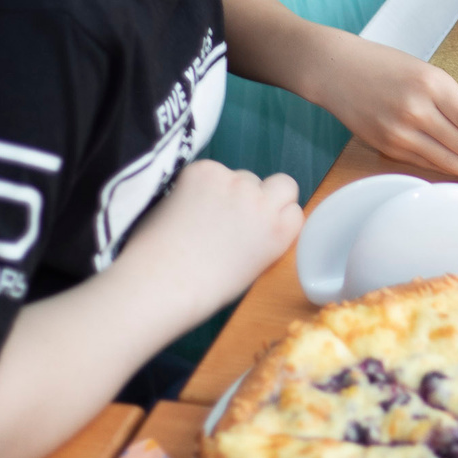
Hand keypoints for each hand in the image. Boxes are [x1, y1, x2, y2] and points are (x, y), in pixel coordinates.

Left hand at [124, 159, 301, 317]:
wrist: (164, 281)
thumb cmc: (203, 287)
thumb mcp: (253, 266)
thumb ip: (263, 237)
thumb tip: (253, 221)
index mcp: (280, 231)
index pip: (293, 206)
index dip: (275, 214)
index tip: (257, 224)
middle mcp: (263, 202)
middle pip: (280, 183)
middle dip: (263, 194)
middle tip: (235, 212)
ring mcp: (234, 182)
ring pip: (240, 176)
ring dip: (227, 189)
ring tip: (199, 216)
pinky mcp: (204, 170)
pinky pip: (209, 170)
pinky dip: (198, 183)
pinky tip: (183, 207)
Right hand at [305, 34, 457, 182]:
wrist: (335, 70)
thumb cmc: (385, 66)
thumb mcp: (426, 72)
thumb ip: (452, 101)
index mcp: (431, 83)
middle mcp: (416, 109)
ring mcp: (399, 132)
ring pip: (446, 161)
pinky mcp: (387, 146)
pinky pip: (425, 163)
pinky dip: (449, 170)